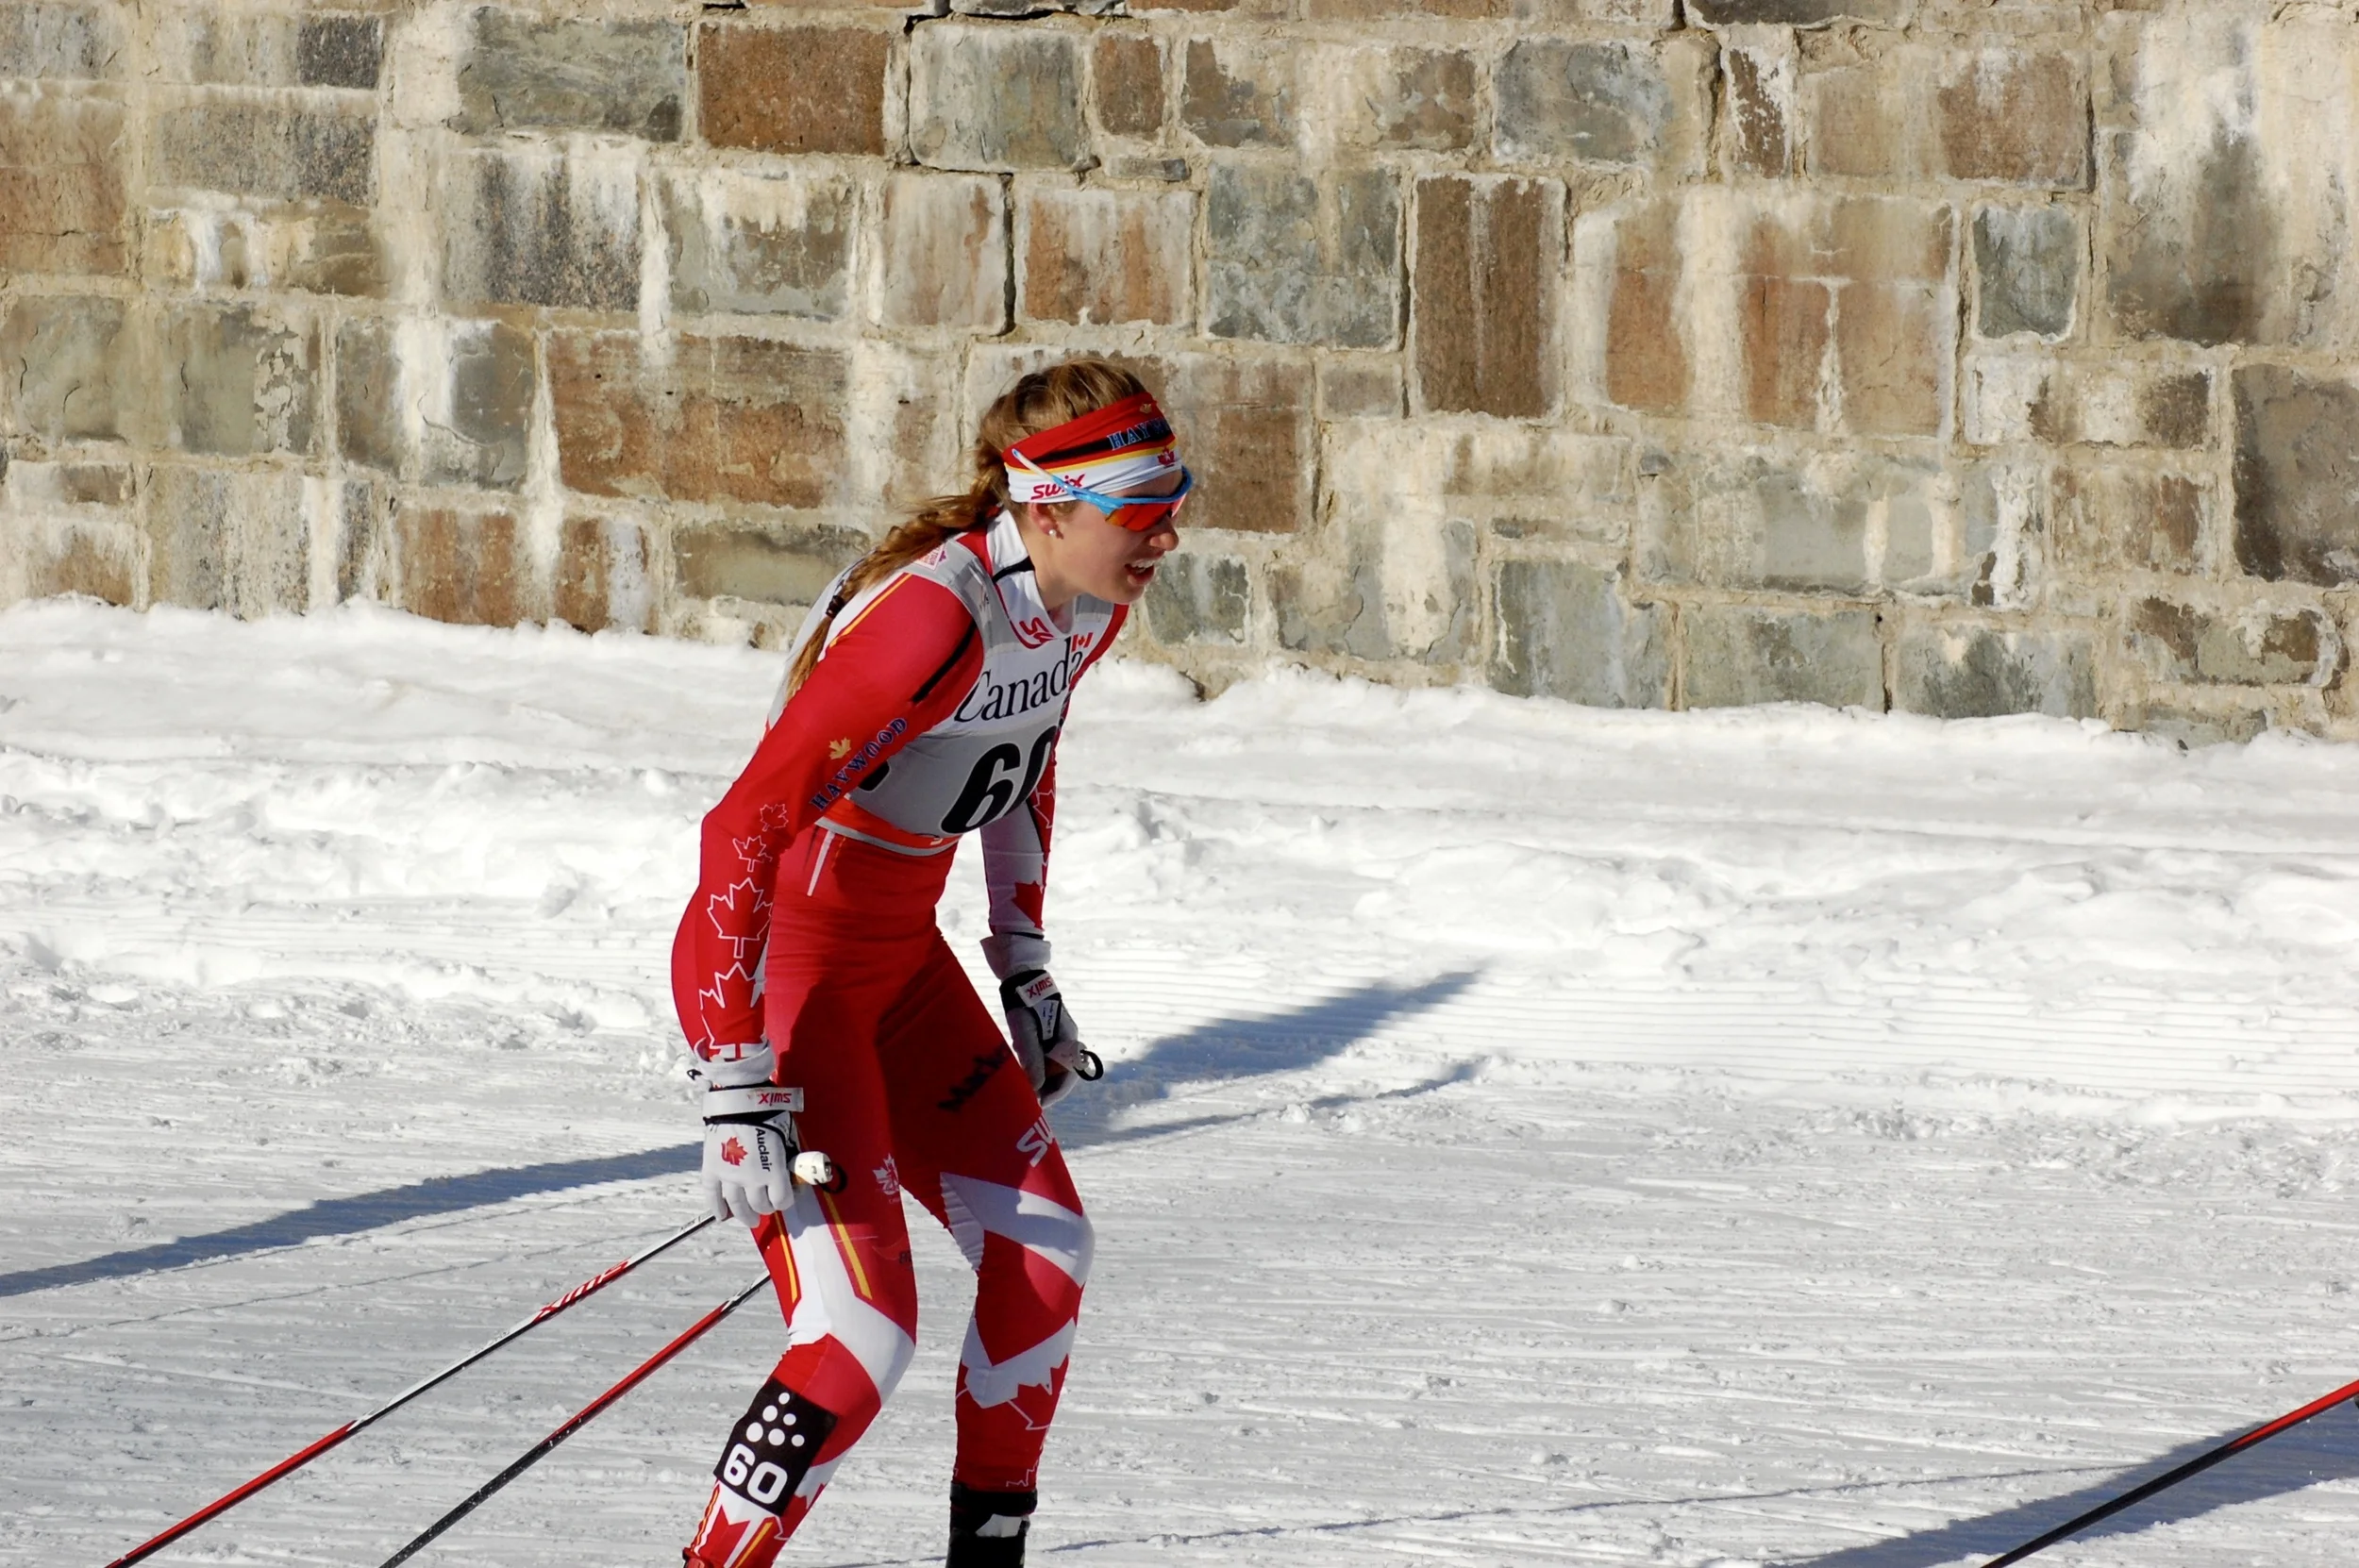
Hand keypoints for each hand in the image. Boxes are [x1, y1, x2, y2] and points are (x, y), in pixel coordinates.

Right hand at [695, 1047, 834, 1224]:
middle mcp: (751, 1180)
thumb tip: (793, 1172)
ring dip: (745, 1215)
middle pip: (760, 1204)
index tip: (788, 1196)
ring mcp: (729, 1176)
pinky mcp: (712, 1169)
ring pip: (737, 1205)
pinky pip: (712, 1195)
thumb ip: (789, 1159)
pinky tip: (722, 1216)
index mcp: (773, 1172)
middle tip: (767, 1207)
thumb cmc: (769, 1115)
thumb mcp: (788, 1138)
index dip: (787, 1200)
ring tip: (750, 1220)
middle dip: (767, 1207)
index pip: (782, 1200)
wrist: (740, 1101)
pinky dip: (717, 1207)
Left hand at [998, 969, 1101, 1106]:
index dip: (1055, 1094)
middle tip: (1029, 1102)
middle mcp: (1067, 1041)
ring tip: (1023, 1089)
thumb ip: (1032, 1059)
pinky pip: (1044, 1058)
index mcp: (1068, 1040)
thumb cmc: (1024, 1004)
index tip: (1039, 1105)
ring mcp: (1058, 1038)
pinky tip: (1021, 1071)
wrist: (1021, 977)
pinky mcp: (1047, 1035)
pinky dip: (1034, 1068)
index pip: (1068, 1076)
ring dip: (1039, 1079)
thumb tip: (1035, 1089)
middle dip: (1046, 1089)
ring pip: (1052, 1067)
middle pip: (1061, 1074)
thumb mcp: (1026, 1032)